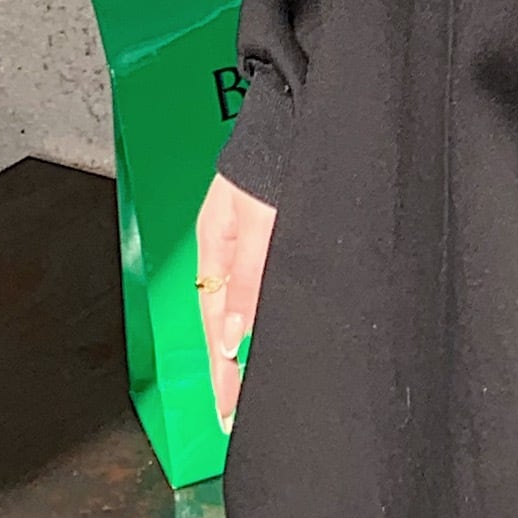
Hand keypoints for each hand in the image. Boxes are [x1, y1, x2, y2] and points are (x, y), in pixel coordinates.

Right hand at [195, 171, 275, 431]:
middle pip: (228, 320)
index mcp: (217, 246)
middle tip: (236, 414)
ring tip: (254, 387)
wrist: (300, 104)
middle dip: (233, 367)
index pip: (217, 323)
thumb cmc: (276, 153)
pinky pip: (267, 284)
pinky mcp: (277, 230)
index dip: (223, 370)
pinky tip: (276, 332)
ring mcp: (254, 240)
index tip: (227, 412)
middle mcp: (232, 248)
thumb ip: (249, 277)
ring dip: (250, 344)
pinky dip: (268, 314)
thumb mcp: (259, 218)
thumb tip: (232, 338)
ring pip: (248, 304)